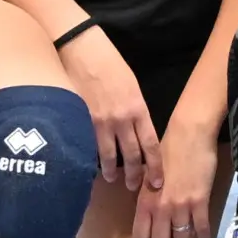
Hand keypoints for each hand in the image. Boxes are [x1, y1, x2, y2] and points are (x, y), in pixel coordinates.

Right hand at [56, 24, 158, 186]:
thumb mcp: (131, 86)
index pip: (150, 145)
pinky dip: (92, 158)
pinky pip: (89, 146)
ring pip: (109, 156)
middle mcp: (121, 119)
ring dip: (112, 171)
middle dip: (135, 175)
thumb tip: (137, 130)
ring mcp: (99, 122)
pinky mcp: (80, 121)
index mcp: (137, 109)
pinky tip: (92, 165)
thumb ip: (135, 110)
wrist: (82, 50)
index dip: (154, 166)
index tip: (157, 181)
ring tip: (112, 179)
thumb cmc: (109, 63)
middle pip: (131, 156)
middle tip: (135, 187)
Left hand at [134, 107, 221, 237]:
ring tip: (187, 230)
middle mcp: (160, 208)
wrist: (189, 134)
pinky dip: (203, 236)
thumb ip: (148, 198)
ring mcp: (180, 206)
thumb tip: (149, 215)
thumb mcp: (149, 176)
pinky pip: (201, 228)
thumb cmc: (168, 151)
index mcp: (145, 201)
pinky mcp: (199, 202)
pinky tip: (203, 236)